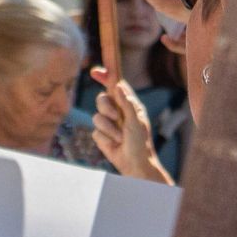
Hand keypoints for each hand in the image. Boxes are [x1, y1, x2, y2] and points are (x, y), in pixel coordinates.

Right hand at [88, 68, 171, 184]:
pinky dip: (105, 138)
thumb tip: (118, 85)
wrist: (134, 164)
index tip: (96, 72)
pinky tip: (114, 143)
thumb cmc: (141, 143)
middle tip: (116, 116)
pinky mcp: (100, 134)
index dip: (105, 76)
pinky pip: (95, 130)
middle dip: (107, 108)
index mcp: (128, 105)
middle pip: (101, 99)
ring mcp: (108, 123)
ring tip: (120, 137)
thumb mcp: (136, 121)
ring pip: (96, 116)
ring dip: (109, 128)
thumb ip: (127, 103)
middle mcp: (117, 111)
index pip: (115, 86)